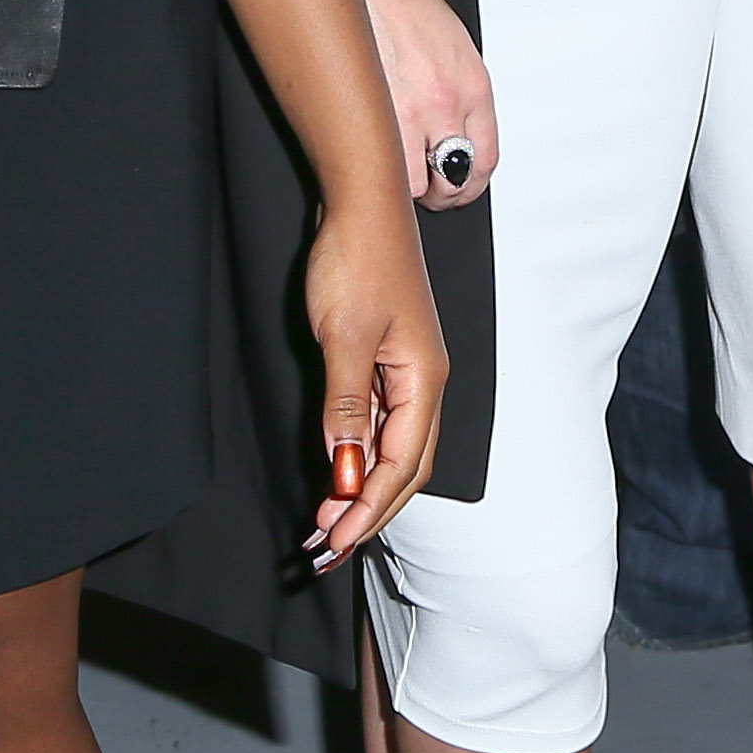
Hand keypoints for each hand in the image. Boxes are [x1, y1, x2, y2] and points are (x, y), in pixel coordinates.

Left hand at [301, 194, 443, 568]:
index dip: (370, 508)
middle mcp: (424, 382)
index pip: (403, 465)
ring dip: (362, 490)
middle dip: (371, 513)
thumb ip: (348, 406)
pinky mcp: (386, 360)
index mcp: (425, 380)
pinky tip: (338, 473)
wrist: (361, 203)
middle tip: (326, 548)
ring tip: (326, 523)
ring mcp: (406, 371)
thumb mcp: (344, 337)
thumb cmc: (358, 261)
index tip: (334, 539)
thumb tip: (346, 468)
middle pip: (407, 468)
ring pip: (393, 449)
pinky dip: (358, 457)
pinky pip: (380, 424)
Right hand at [354, 0, 500, 212]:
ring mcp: (409, 107)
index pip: (485, 161)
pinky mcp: (373, 106)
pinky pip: (380, 162)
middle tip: (422, 191)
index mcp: (474, 87)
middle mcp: (448, 101)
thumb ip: (461, 97)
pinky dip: (375, 170)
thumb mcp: (457, 52)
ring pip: (412, 184)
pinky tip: (369, 163)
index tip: (455, 189)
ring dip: (404, 189)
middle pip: (454, 182)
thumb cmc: (409, 9)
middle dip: (438, 195)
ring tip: (392, 176)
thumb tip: (453, 140)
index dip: (468, 186)